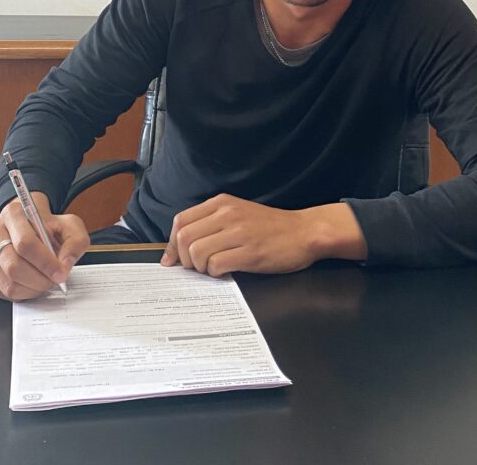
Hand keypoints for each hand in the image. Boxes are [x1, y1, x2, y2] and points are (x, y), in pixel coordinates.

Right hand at [0, 194, 89, 300]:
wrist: (30, 227)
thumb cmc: (48, 227)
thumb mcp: (70, 227)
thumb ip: (75, 243)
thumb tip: (65, 265)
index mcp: (12, 213)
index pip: (25, 244)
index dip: (45, 263)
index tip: (61, 273)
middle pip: (14, 266)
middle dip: (39, 280)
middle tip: (54, 281)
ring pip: (8, 283)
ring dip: (32, 288)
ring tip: (44, 281)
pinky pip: (1, 292)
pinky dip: (22, 294)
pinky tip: (31, 283)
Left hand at [160, 195, 366, 276]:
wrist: (304, 232)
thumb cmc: (270, 227)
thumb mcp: (238, 213)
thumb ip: (211, 223)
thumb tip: (180, 245)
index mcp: (221, 203)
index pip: (181, 221)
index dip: (171, 244)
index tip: (172, 260)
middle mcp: (227, 214)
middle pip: (185, 238)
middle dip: (184, 259)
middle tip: (195, 268)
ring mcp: (239, 232)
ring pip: (197, 252)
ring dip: (200, 267)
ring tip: (212, 269)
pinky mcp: (250, 252)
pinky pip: (217, 264)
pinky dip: (215, 273)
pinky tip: (225, 272)